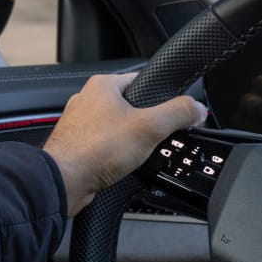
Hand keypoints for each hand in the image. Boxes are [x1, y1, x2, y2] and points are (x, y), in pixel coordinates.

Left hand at [42, 72, 205, 215]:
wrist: (64, 180)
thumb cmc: (94, 149)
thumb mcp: (150, 127)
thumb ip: (178, 113)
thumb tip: (197, 108)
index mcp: (103, 85)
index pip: (143, 81)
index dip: (164, 97)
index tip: (176, 112)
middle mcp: (88, 99)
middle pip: (133, 106)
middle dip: (148, 123)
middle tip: (156, 138)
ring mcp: (81, 123)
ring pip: (120, 127)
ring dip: (133, 140)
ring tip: (138, 153)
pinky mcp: (79, 144)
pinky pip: (108, 145)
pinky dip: (118, 154)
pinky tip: (122, 164)